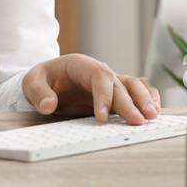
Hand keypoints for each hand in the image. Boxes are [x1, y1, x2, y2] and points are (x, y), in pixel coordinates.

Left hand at [22, 54, 161, 124]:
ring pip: (133, 85)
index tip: (101, 117)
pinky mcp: (116, 93)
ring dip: (144, 99)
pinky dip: (148, 98)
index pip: (99, 76)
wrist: (49, 80)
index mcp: (81, 65)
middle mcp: (100, 71)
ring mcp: (110, 81)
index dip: (103, 96)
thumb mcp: (32, 83)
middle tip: (137, 121)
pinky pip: (137, 91)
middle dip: (129, 103)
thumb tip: (47, 106)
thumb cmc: (42, 80)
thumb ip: (38, 93)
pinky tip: (155, 112)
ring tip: (152, 117)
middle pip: (119, 83)